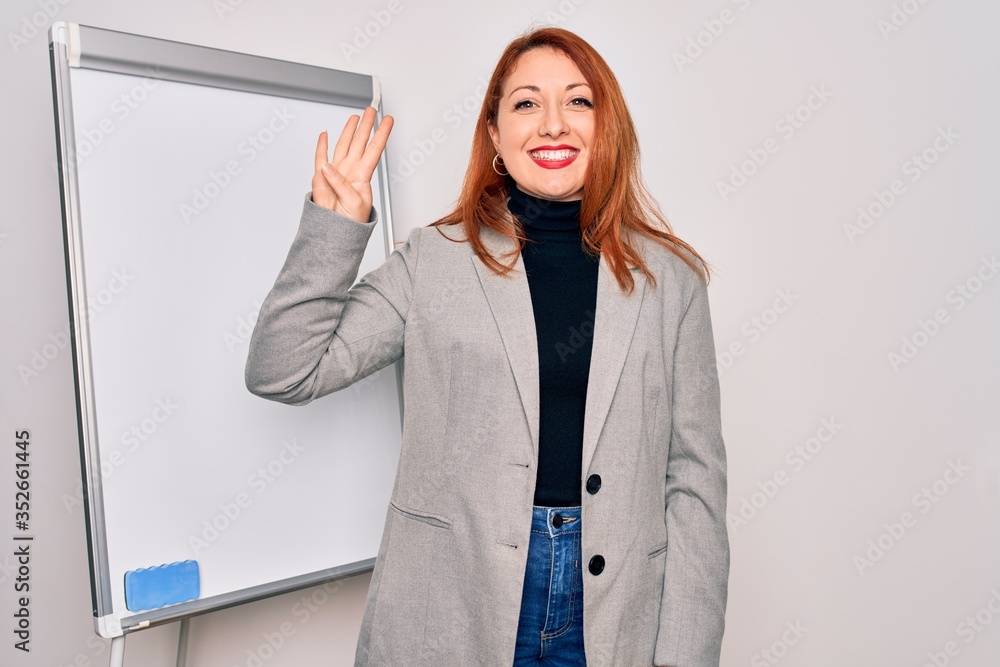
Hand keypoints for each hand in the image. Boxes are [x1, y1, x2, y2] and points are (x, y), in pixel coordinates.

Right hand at [311, 106, 392, 222]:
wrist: (335, 231)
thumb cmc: (351, 221)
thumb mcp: (354, 202)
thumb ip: (342, 184)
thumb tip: (328, 168)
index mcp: (363, 176)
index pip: (375, 149)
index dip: (381, 134)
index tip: (388, 120)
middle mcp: (351, 170)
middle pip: (360, 142)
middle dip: (366, 125)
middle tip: (371, 110)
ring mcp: (336, 171)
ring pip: (343, 144)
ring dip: (349, 130)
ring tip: (355, 118)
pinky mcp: (321, 177)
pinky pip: (320, 157)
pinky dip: (321, 146)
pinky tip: (325, 135)